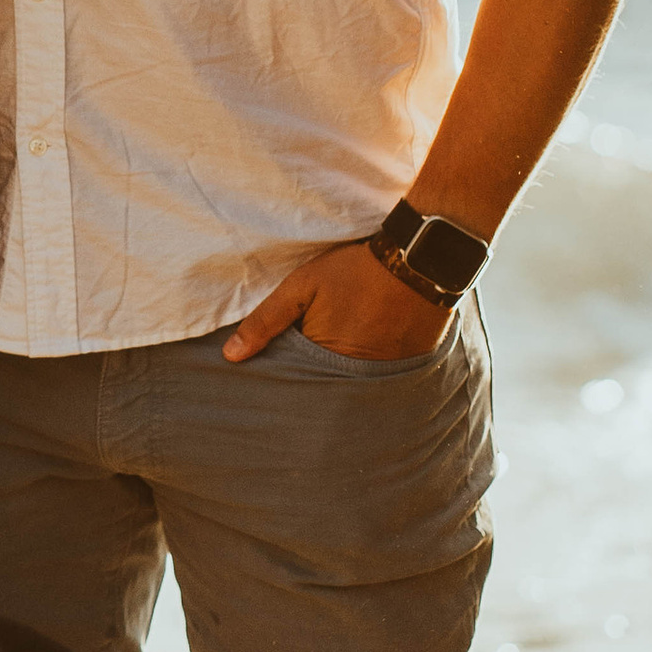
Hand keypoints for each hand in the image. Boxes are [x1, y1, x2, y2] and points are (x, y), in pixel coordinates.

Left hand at [222, 237, 453, 365]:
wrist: (419, 261)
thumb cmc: (354, 272)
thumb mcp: (302, 286)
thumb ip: (266, 321)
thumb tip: (232, 356)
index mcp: (327, 359)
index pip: (297, 384)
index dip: (287, 379)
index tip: (276, 378)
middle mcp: (358, 377)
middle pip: (325, 390)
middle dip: (313, 386)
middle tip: (306, 375)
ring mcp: (386, 375)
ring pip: (353, 387)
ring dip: (342, 380)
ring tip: (338, 365)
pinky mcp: (408, 369)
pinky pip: (381, 380)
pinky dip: (371, 375)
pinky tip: (367, 354)